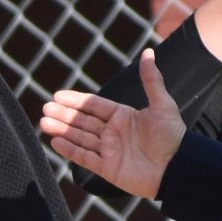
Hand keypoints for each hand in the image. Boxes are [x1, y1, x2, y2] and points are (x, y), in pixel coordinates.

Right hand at [39, 49, 184, 198]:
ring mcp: (108, 150)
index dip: (75, 100)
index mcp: (123, 116)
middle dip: (63, 115)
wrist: (177, 168)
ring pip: (80, 138)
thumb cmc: (172, 136)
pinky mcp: (107, 168)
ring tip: (44, 123)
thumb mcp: (162, 105)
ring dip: (62, 130)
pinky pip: (84, 157)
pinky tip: (55, 142)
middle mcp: (112, 132)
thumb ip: (151, 80)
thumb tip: (148, 52)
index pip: (93, 106)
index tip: (57, 95)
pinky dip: (70, 150)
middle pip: (82, 121)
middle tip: (45, 108)